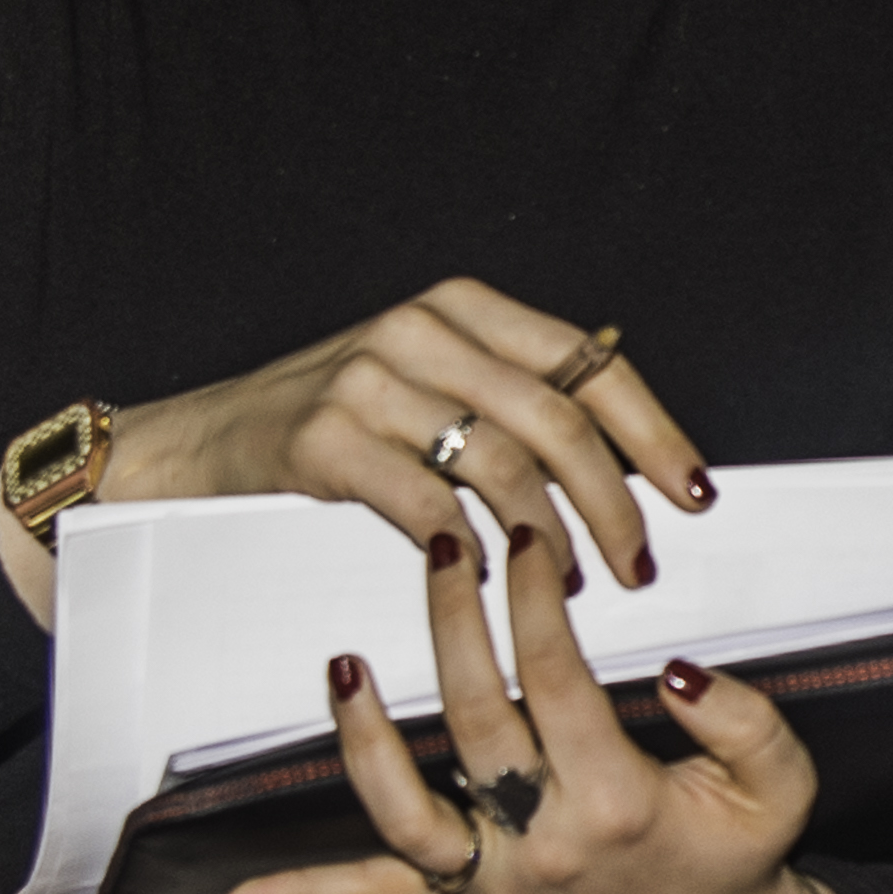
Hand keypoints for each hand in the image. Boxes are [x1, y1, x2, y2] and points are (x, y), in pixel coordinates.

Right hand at [108, 278, 710, 587]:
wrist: (198, 443)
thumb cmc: (333, 424)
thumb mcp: (428, 382)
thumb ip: (511, 397)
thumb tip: (625, 450)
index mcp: (464, 307)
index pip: (588, 365)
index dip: (652, 432)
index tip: (693, 493)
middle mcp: (423, 328)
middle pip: (558, 419)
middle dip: (614, 501)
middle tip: (641, 564)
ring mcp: (371, 379)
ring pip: (503, 464)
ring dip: (553, 537)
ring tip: (572, 585)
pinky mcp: (324, 437)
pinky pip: (427, 504)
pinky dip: (471, 551)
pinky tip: (487, 582)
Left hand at [224, 511, 843, 893]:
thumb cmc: (739, 855)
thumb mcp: (781, 784)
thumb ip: (745, 721)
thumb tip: (678, 668)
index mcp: (616, 803)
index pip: (557, 680)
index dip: (535, 602)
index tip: (526, 538)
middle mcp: (541, 842)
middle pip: (473, 720)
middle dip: (452, 624)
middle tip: (441, 546)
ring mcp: (492, 876)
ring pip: (403, 811)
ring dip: (363, 740)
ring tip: (344, 665)